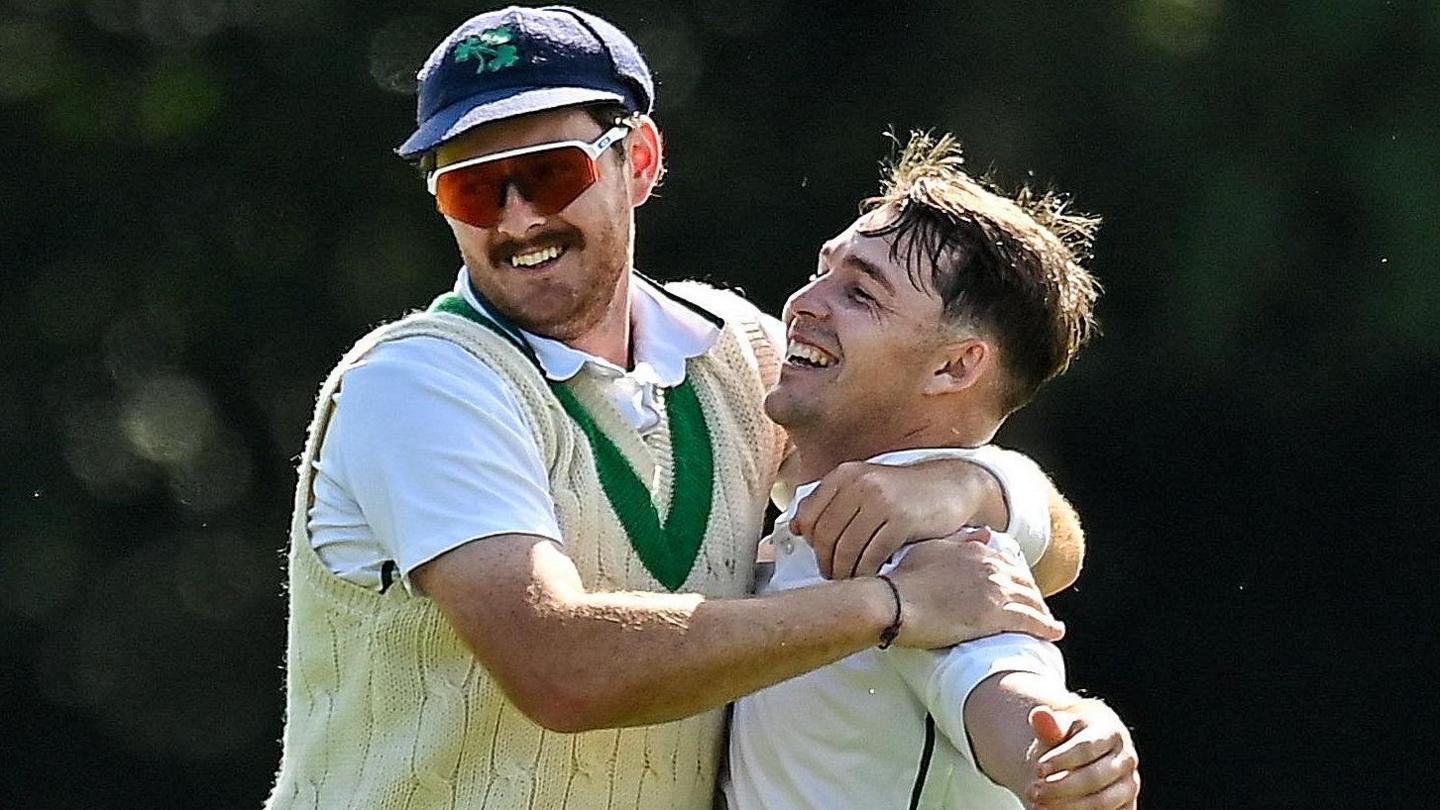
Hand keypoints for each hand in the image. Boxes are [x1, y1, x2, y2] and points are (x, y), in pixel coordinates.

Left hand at [791, 459, 1003, 579]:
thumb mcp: (865, 487)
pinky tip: (871, 578)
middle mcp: (859, 484)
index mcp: (845, 475)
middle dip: (825, 562)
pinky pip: (873, 555)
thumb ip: (832, 503)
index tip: (819, 556)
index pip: (808, 515)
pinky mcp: (902, 519)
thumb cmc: (903, 492)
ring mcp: (880, 500)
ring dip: (844, 572)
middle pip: (825, 535)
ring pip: (846, 548)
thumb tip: (795, 527)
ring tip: (849, 581)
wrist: (950, 484)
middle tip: (832, 577)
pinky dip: (867, 572)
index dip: (809, 542)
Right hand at [885, 530, 1063, 647]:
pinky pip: (1031, 620)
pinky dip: (1046, 626)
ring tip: (1050, 623)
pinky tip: (1054, 633)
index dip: (1016, 576)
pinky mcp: (995, 616)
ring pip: (1031, 600)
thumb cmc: (901, 579)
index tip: (1020, 586)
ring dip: (1043, 611)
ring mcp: (995, 590)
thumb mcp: (929, 549)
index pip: (1007, 562)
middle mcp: (990, 566)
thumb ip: (959, 541)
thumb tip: (983, 534)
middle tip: (1038, 607)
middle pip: (1023, 580)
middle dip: (1033, 594)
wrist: (892, 602)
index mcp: (974, 549)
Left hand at [1025, 702, 1139, 809]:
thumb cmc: (1067, 738)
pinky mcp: (1127, 807)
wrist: (1084, 753)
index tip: (1037, 769)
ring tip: (1038, 806)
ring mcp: (1129, 786)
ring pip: (1103, 802)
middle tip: (1033, 791)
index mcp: (1112, 732)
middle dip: (1060, 787)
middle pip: (1094, 778)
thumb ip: (1049, 724)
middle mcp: (1126, 759)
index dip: (1061, 760)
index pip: (1086, 748)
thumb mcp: (1058, 728)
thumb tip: (1038, 714)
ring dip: (1068, 807)